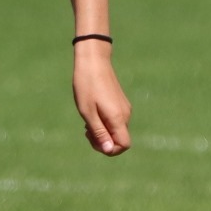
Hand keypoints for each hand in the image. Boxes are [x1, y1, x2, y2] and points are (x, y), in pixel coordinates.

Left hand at [73, 41, 131, 155]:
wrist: (93, 61)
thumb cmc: (86, 86)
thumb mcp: (88, 112)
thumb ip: (99, 132)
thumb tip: (109, 150)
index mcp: (118, 118)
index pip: (124, 145)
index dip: (109, 149)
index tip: (92, 139)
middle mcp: (125, 114)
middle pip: (119, 139)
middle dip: (103, 141)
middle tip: (86, 131)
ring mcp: (124, 108)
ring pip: (116, 130)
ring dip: (102, 131)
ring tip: (86, 121)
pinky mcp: (120, 102)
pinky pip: (115, 120)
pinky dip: (104, 122)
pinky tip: (92, 113)